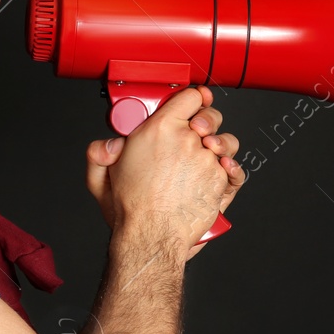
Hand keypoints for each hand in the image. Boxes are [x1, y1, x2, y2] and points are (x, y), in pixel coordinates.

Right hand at [85, 86, 246, 249]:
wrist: (151, 236)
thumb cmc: (131, 210)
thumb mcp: (100, 177)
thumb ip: (99, 153)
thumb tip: (109, 144)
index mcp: (159, 129)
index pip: (187, 97)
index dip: (192, 98)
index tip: (193, 101)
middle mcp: (186, 140)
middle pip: (210, 116)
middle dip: (207, 119)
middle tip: (197, 130)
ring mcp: (206, 160)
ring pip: (225, 142)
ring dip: (220, 144)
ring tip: (209, 152)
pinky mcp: (218, 180)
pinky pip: (233, 168)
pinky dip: (231, 168)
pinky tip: (222, 167)